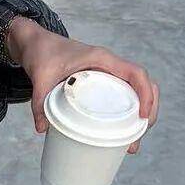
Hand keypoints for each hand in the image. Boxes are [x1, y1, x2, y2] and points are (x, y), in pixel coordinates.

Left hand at [7, 19, 159, 152]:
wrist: (35, 42)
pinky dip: (128, 112)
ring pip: (135, 91)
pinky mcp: (100, 81)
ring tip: (132, 142)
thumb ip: (39, 101)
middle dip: (148, 110)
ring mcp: (107, 73)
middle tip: (138, 137)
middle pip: (142, 85)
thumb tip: (42, 130)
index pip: (135, 73)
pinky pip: (123, 94)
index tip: (142, 116)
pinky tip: (122, 133)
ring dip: (141, 114)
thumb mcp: (40, 76)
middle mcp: (109, 65)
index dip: (145, 94)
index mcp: (101, 59)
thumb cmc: (42, 51)